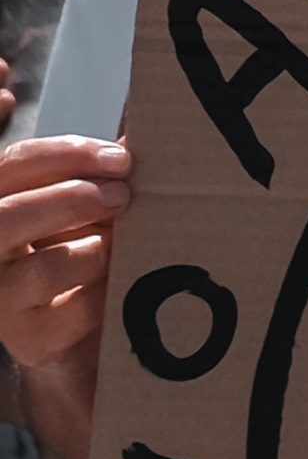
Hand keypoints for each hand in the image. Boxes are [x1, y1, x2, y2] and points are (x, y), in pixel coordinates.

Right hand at [0, 132, 123, 386]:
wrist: (82, 328)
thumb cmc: (82, 248)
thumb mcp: (88, 203)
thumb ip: (105, 167)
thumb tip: (143, 120)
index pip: (11, 165)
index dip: (66, 154)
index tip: (121, 157)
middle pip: (4, 217)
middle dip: (71, 197)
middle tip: (125, 194)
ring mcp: (0, 299)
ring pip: (36, 270)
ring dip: (92, 249)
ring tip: (123, 243)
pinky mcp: (28, 338)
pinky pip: (68, 312)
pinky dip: (103, 293)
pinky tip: (123, 281)